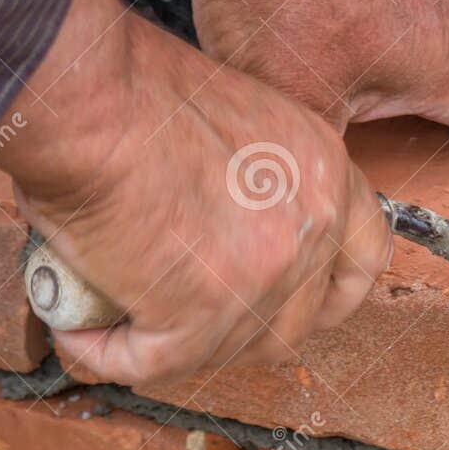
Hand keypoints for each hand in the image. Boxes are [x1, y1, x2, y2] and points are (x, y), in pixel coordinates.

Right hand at [0, 0, 391, 385]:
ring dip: (180, 344)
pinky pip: (159, 362)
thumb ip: (262, 179)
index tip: (298, 298)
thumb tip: (229, 224)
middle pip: (300, 318)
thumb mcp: (243, 120)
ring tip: (125, 318)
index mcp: (327, 172)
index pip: (365, 258)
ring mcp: (265, 277)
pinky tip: (83, 333)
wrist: (90, 99)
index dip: (331, 289)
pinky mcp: (202, 314)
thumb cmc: (135, 87)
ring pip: (233, 347)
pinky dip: (114, 354)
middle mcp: (313, 228)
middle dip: (250, 328)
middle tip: (191, 316)